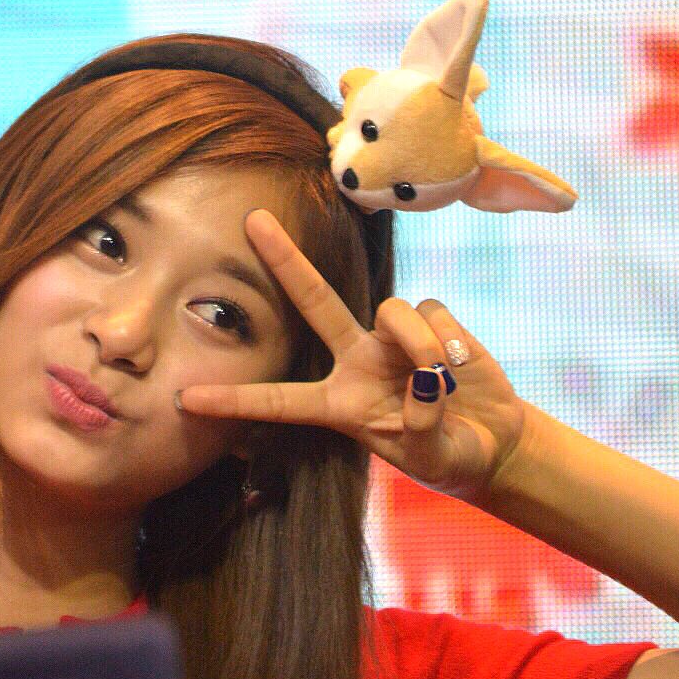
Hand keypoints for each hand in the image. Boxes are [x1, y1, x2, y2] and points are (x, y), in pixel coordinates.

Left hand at [176, 209, 526, 502]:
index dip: (234, 400)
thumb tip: (422, 378)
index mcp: (339, 405)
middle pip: (314, 302)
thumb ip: (422, 424)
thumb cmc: (451, 458)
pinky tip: (461, 363)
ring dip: (422, 344)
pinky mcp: (429, 320)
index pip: (278, 402)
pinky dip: (450, 338)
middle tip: (252, 220)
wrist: (493, 443)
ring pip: (392, 312)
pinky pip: (432, 311)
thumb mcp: (434, 458)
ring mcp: (390, 338)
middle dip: (285, 260)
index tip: (184, 398)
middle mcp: (355, 362)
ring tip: (444, 383)